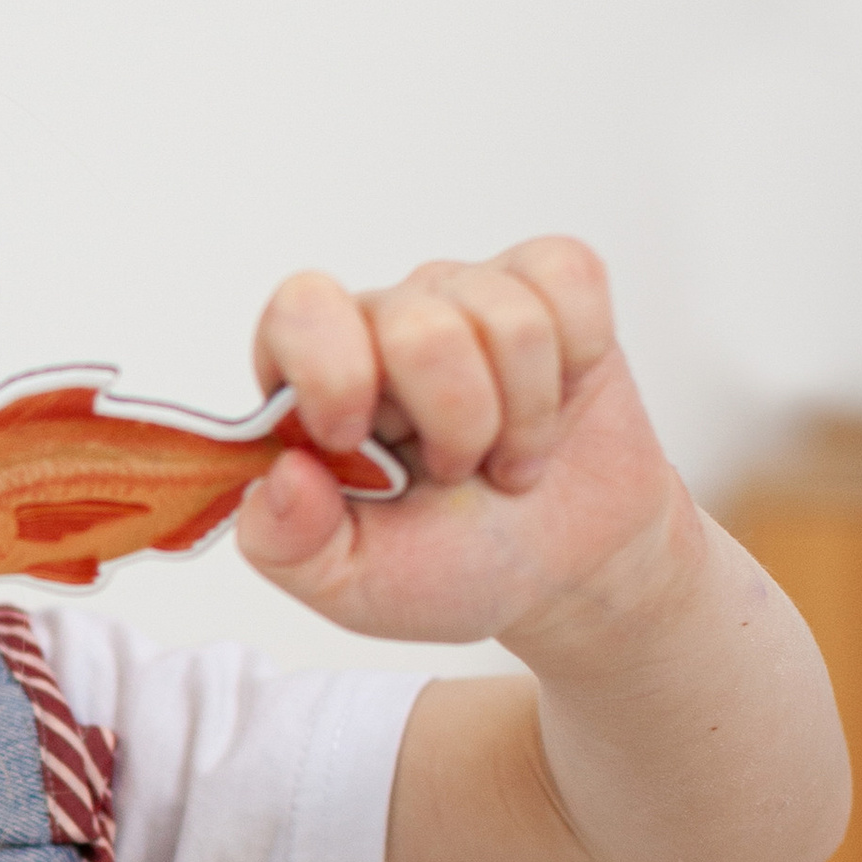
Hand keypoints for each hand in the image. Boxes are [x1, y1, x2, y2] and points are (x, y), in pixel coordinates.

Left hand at [234, 237, 682, 649]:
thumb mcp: (349, 584)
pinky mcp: (547, 284)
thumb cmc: (452, 565)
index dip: (332, 370)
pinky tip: (557, 403)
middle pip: (417, 327)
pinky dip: (577, 357)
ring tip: (510, 460)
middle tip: (458, 471)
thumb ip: (285, 543)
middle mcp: (385, 325)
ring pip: (506, 316)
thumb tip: (283, 474)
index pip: (300, 312)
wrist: (562, 571)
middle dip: (457, 421)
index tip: (354, 438)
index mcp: (317, 385)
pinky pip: (568, 277)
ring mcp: (466, 296)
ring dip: (522, 415)